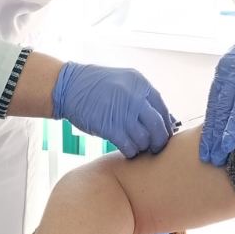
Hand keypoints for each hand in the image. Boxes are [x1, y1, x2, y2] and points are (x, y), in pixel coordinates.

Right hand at [52, 63, 175, 157]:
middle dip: (159, 140)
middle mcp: (135, 96)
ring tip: (137, 146)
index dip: (165, 124)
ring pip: (144, 138)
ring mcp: (122, 112)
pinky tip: (127, 150)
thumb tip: (166, 119)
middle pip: (158, 125)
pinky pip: (129, 146)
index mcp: (140, 83)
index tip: (163, 133)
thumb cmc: (96, 87)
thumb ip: (142, 97)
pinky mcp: (109, 126)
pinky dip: (130, 151)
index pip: (162, 108)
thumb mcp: (123, 82)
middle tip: (155, 147)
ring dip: (142, 147)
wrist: (68, 87)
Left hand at [199, 8, 234, 165]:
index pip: (214, 108)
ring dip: (233, 126)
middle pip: (223, 109)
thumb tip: (221, 123)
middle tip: (211, 158)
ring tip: (226, 147)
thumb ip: (230, 92)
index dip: (209, 131)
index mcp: (224, 76)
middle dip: (216, 136)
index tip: (204, 152)